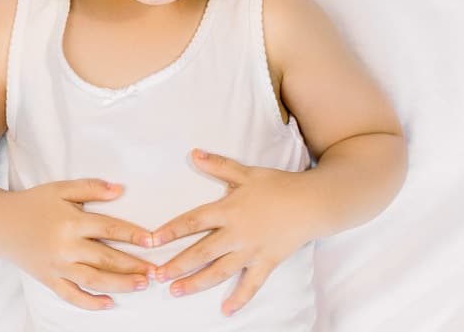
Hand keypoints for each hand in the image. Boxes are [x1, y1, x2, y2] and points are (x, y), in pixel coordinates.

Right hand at [3, 178, 156, 310]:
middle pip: (106, 258)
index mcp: (71, 221)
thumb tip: (120, 189)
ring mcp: (57, 266)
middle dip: (133, 265)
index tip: (152, 241)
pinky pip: (71, 295)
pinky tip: (108, 303)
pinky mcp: (48, 279)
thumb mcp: (61, 188)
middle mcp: (66, 246)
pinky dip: (90, 303)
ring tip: (141, 285)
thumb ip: (91, 188)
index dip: (133, 235)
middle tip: (155, 270)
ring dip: (120, 284)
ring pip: (94, 280)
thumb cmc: (33, 203)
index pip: (109, 228)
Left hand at [150, 149, 316, 316]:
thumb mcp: (246, 172)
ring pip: (219, 271)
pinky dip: (239, 299)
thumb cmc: (278, 185)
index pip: (192, 222)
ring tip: (176, 292)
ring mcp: (251, 250)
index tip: (151, 240)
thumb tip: (193, 154)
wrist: (312, 203)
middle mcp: (236, 233)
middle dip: (177, 264)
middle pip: (201, 252)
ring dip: (196, 283)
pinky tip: (226, 310)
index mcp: (228, 210)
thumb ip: (218, 165)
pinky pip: (251, 284)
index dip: (171, 230)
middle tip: (156, 275)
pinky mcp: (266, 262)